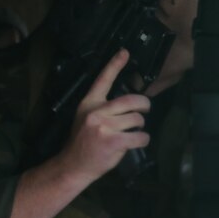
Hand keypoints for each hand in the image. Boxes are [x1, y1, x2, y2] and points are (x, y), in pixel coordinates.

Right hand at [58, 49, 150, 184]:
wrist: (73, 165)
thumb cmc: (84, 142)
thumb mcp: (86, 119)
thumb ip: (104, 109)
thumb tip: (129, 104)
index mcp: (89, 103)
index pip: (103, 80)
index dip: (114, 65)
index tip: (124, 52)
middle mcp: (97, 112)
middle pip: (131, 100)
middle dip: (144, 105)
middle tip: (145, 110)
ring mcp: (105, 127)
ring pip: (137, 119)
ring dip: (140, 127)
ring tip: (133, 132)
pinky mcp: (113, 141)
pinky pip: (140, 137)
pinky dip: (143, 140)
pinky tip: (137, 142)